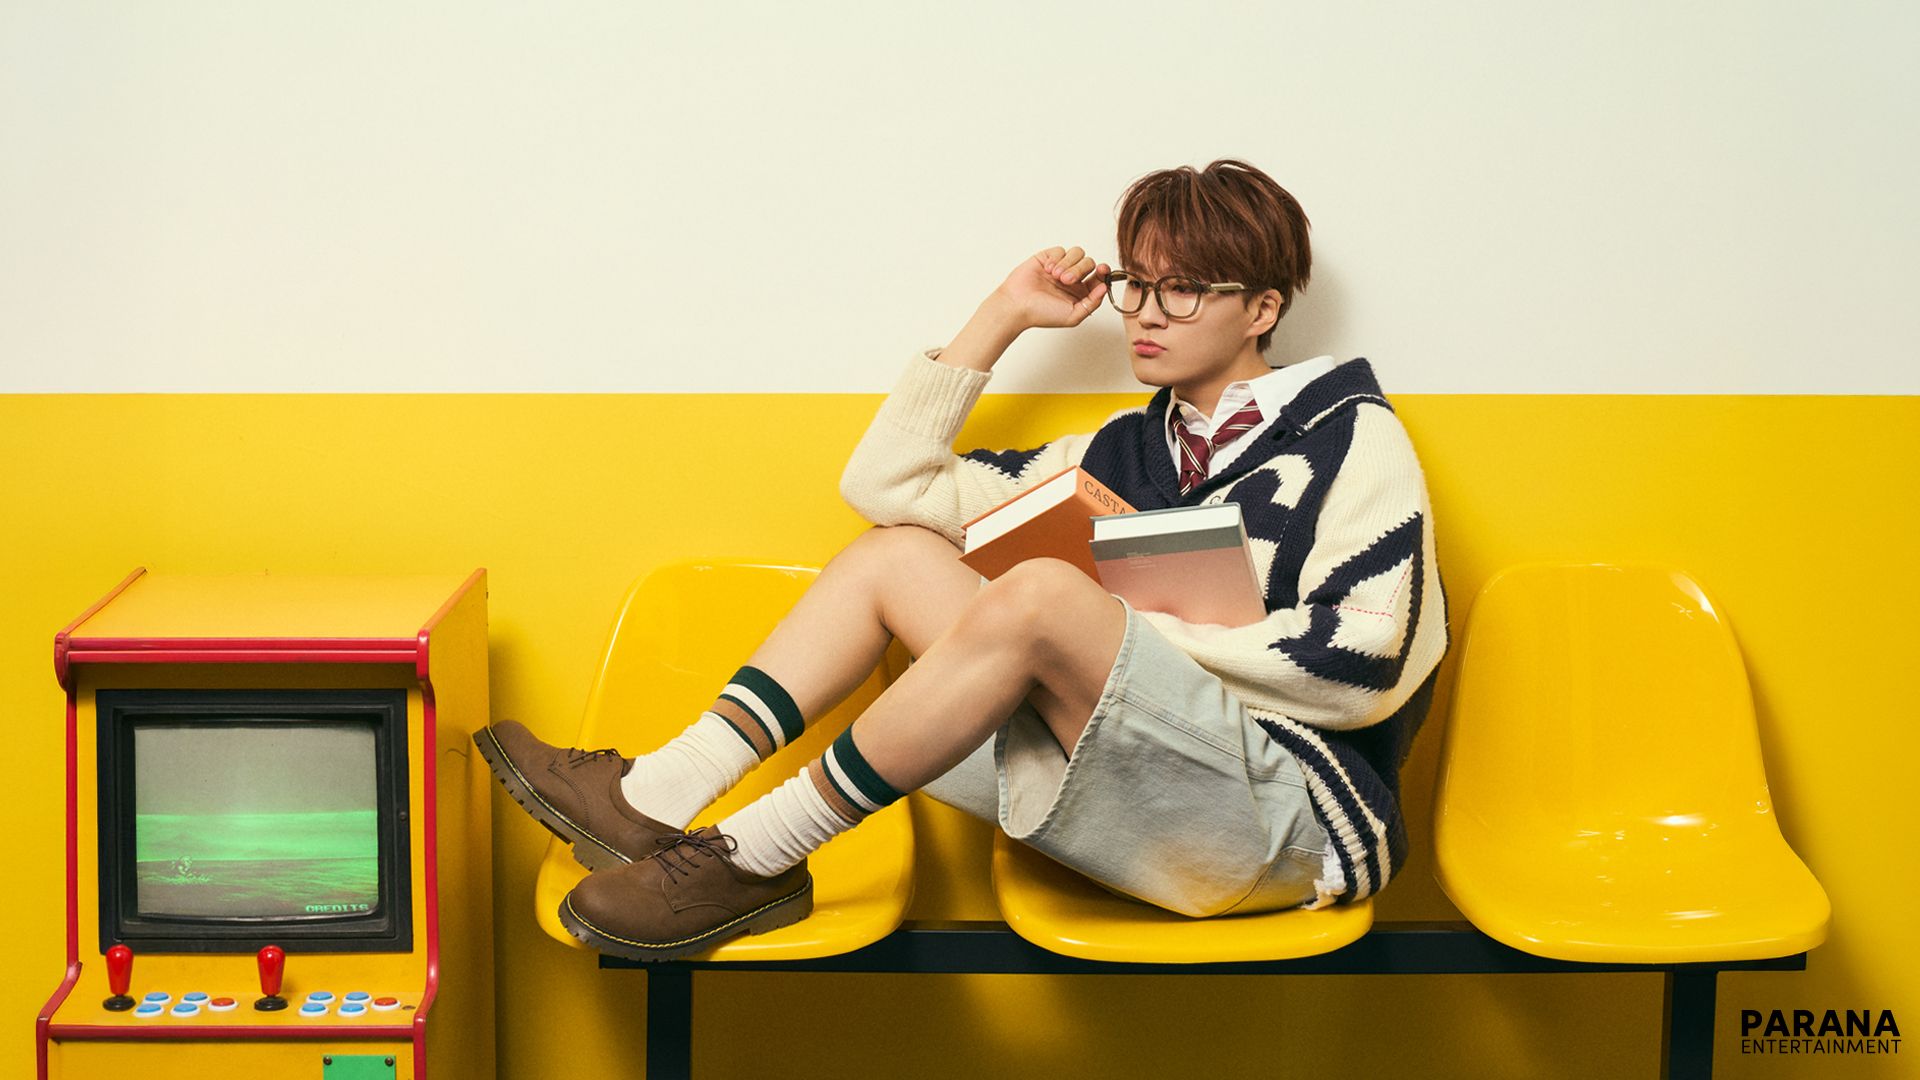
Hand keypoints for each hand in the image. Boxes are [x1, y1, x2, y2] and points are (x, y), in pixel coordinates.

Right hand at [993, 246, 1110, 331]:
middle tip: (1066, 280)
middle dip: (1080, 269)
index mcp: (1081, 292)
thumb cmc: (1042, 314)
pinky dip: (1056, 259)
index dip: (1104, 272)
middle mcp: (1073, 278)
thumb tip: (1105, 287)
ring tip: (1055, 276)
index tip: (1102, 270)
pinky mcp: (1048, 258)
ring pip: (1078, 253)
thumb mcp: (1073, 316)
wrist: (1017, 305)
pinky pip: (1060, 250)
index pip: (1099, 277)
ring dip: (1068, 264)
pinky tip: (1048, 270)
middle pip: (1089, 263)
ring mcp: (1060, 267)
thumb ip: (1092, 303)